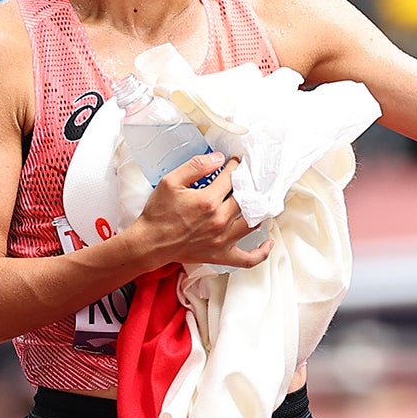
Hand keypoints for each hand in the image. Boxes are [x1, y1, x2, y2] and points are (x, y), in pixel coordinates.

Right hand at [132, 154, 274, 268]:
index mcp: (208, 201)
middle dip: (250, 185)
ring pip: (253, 223)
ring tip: (259, 201)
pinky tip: (267, 242)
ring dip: (259, 211)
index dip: (235, 166)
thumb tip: (218, 158)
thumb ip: (195, 166)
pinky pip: (248, 258)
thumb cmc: (158, 214)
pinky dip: (261, 252)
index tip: (235, 163)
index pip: (231, 178)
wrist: (149, 243)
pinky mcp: (221, 255)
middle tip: (250, 178)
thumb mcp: (170, 182)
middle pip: (246, 198)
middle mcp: (220, 220)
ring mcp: (223, 239)